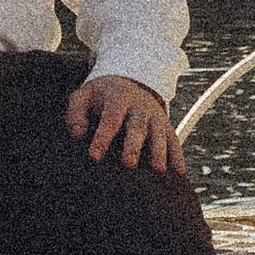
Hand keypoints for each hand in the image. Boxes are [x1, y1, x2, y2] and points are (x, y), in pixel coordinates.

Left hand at [66, 74, 183, 171]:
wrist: (128, 81)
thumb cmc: (101, 97)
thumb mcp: (84, 96)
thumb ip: (76, 114)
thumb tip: (77, 134)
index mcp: (118, 98)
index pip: (110, 119)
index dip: (102, 137)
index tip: (94, 156)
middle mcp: (139, 107)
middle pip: (137, 126)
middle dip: (134, 145)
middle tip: (129, 164)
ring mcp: (155, 116)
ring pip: (159, 134)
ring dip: (159, 151)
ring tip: (158, 170)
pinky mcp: (166, 126)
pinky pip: (174, 140)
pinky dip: (178, 156)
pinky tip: (179, 173)